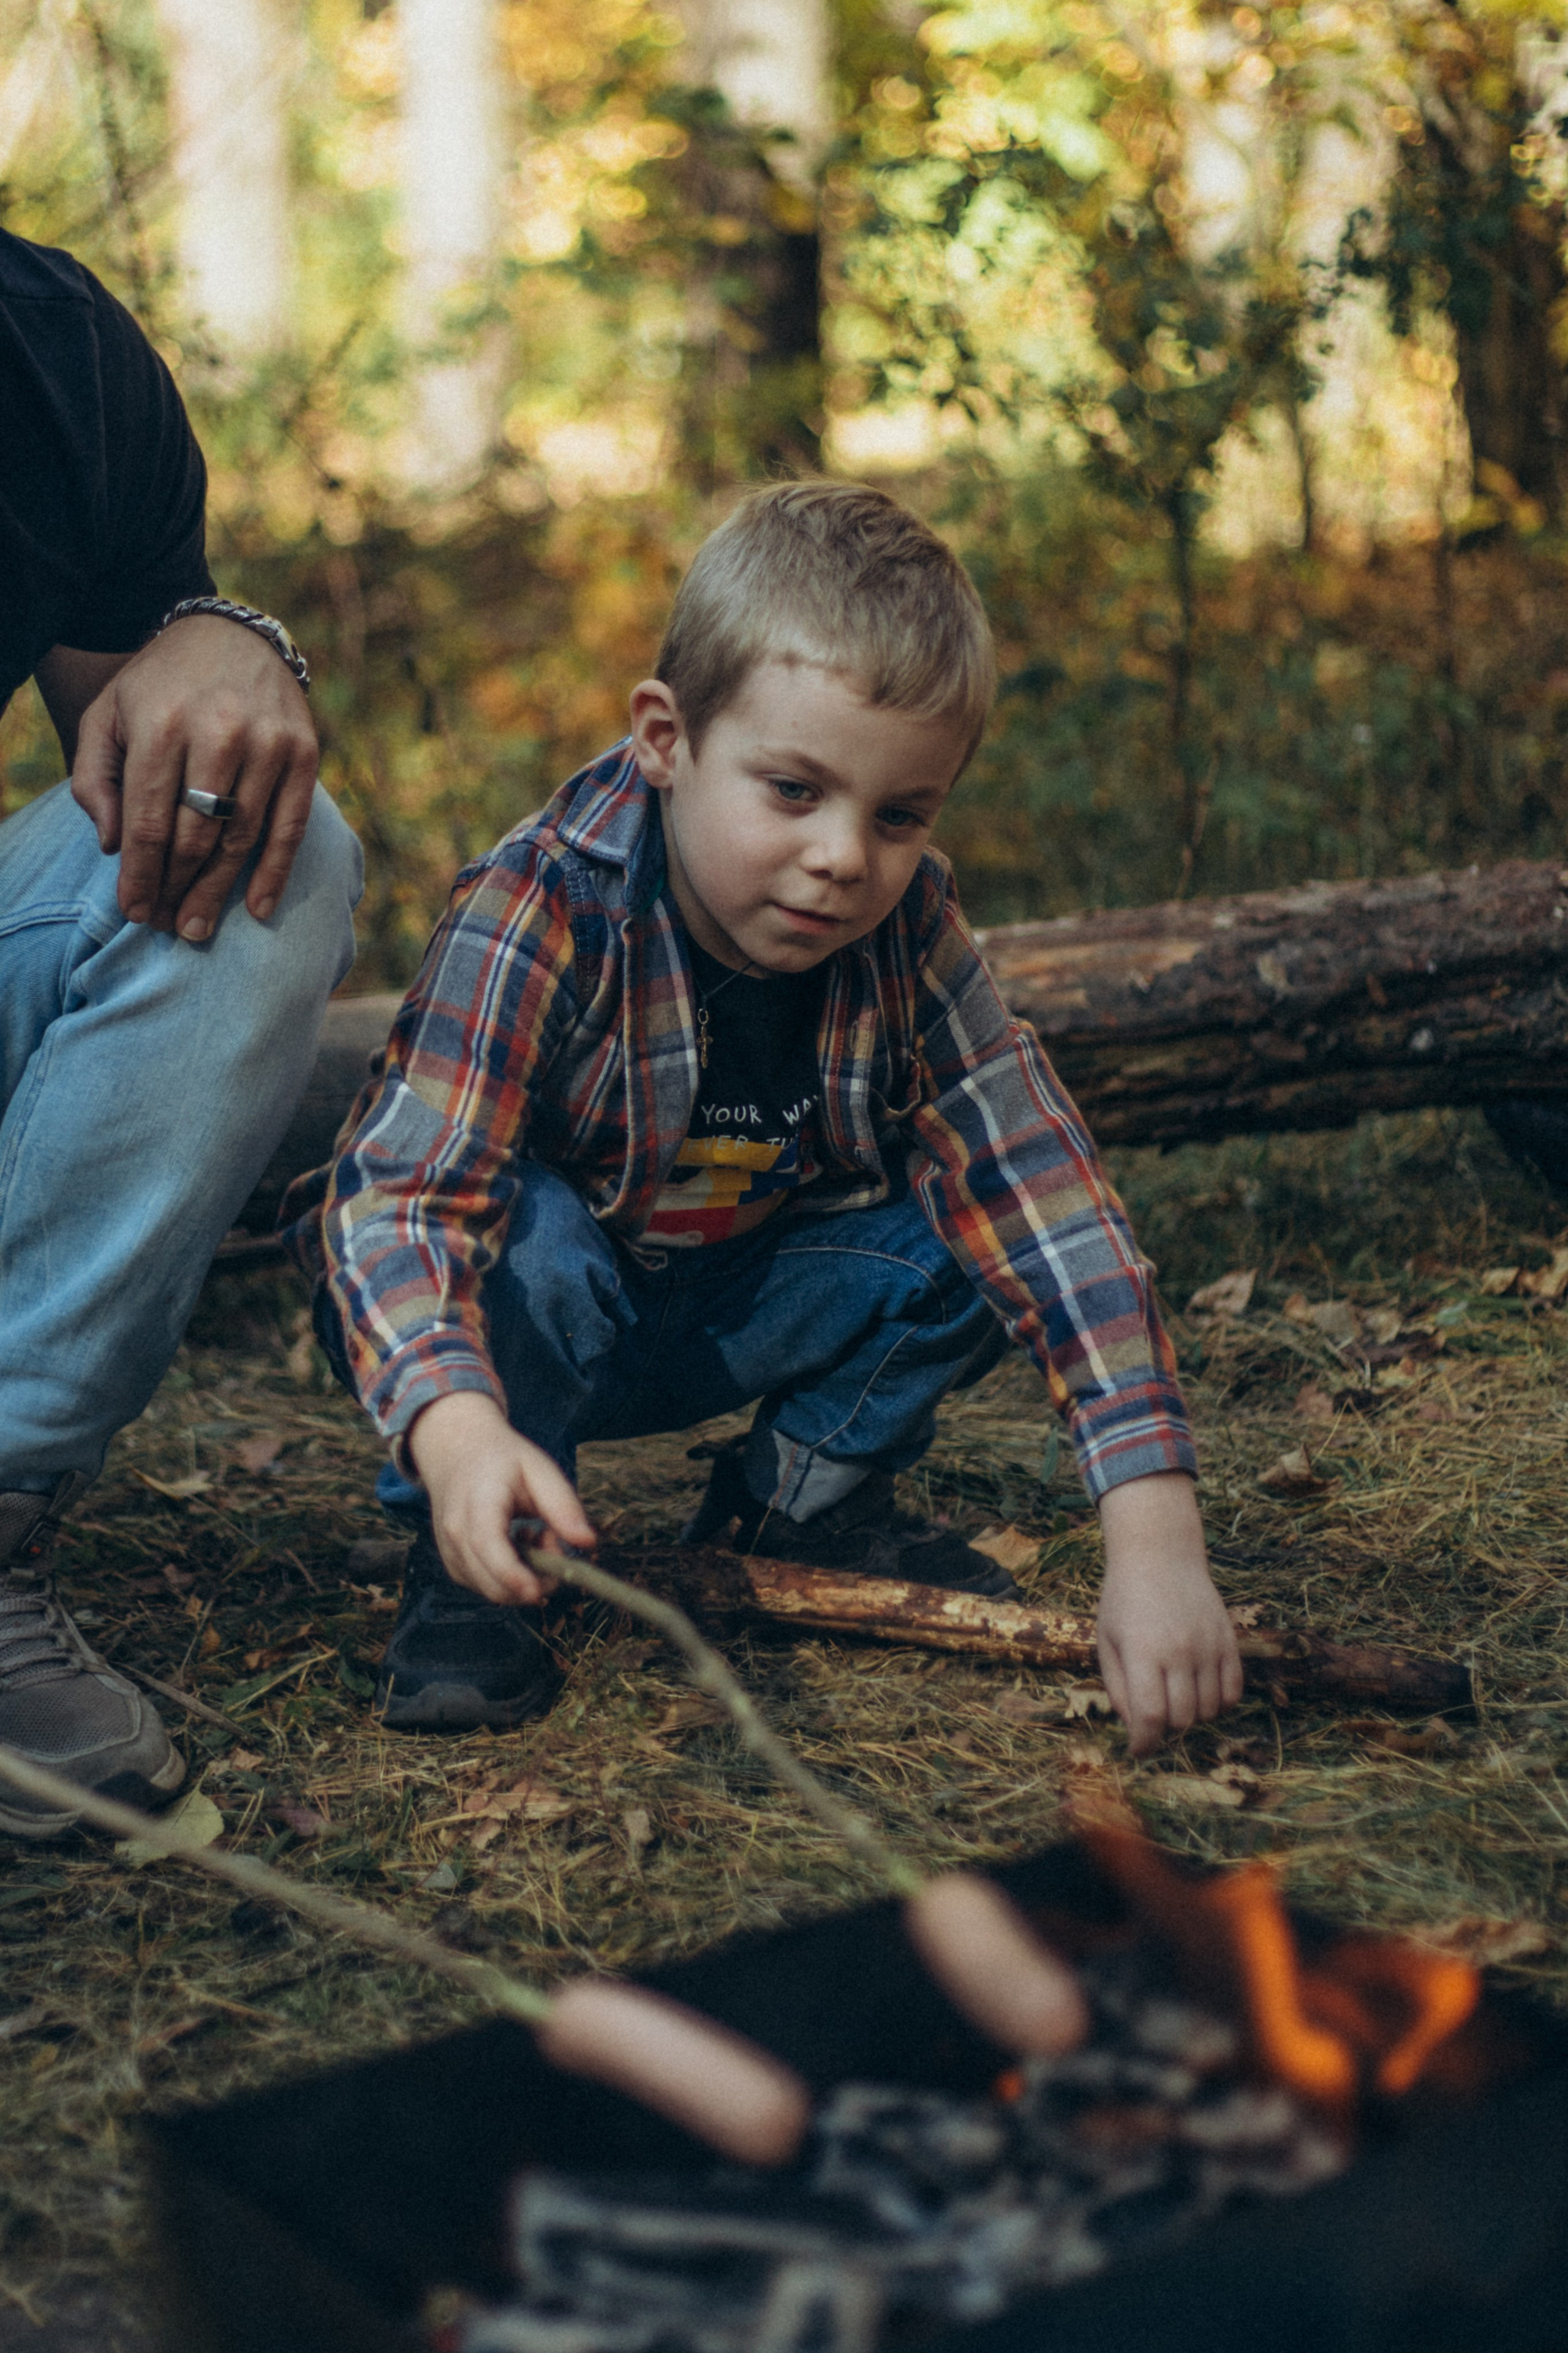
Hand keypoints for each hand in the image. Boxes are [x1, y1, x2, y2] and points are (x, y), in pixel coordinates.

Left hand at [69, 613, 317, 941]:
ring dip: (219, 891)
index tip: (134, 911)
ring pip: (241, 838)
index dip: (140, 875)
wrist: (228, 636)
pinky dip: (275, 873)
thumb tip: (112, 846)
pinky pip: (291, 826)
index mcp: (162, 724)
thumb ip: (92, 778)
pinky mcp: (304, 752)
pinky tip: (258, 909)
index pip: (149, 821)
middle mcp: (219, 733)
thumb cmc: (158, 687)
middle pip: (196, 836)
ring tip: (199, 926)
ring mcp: (268, 743)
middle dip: (178, 889)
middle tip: (168, 926)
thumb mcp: (106, 717)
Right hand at [407, 1391, 597, 1603]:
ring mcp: (451, 1553)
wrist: (456, 1452)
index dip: (512, 1574)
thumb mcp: (538, 1468)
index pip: (487, 1546)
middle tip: (552, 1539)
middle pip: (492, 1581)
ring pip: (494, 1590)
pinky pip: (488, 1587)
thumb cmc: (502, 1460)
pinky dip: (511, 1576)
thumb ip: (563, 1505)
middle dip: (536, 1580)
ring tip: (533, 1533)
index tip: (538, 1591)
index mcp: (477, 1503)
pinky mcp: (456, 1566)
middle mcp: (456, 1533)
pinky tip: (517, 1544)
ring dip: (525, 1576)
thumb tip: (588, 1541)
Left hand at [1095, 1472, 1242, 1756]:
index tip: (1139, 1750)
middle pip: (1182, 1719)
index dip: (1144, 1743)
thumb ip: (1119, 1688)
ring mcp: (1208, 1645)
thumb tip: (1137, 1728)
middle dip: (1165, 1729)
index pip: (1150, 1717)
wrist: (1160, 1554)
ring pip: (1209, 1710)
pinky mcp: (1228, 1640)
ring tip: (1175, 1699)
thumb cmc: (1124, 1599)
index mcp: (1143, 1651)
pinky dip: (1219, 1703)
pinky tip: (1201, 1693)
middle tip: (1154, 1720)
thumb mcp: (1107, 1641)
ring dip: (1192, 1716)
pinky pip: (1233, 1691)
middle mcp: (1179, 1650)